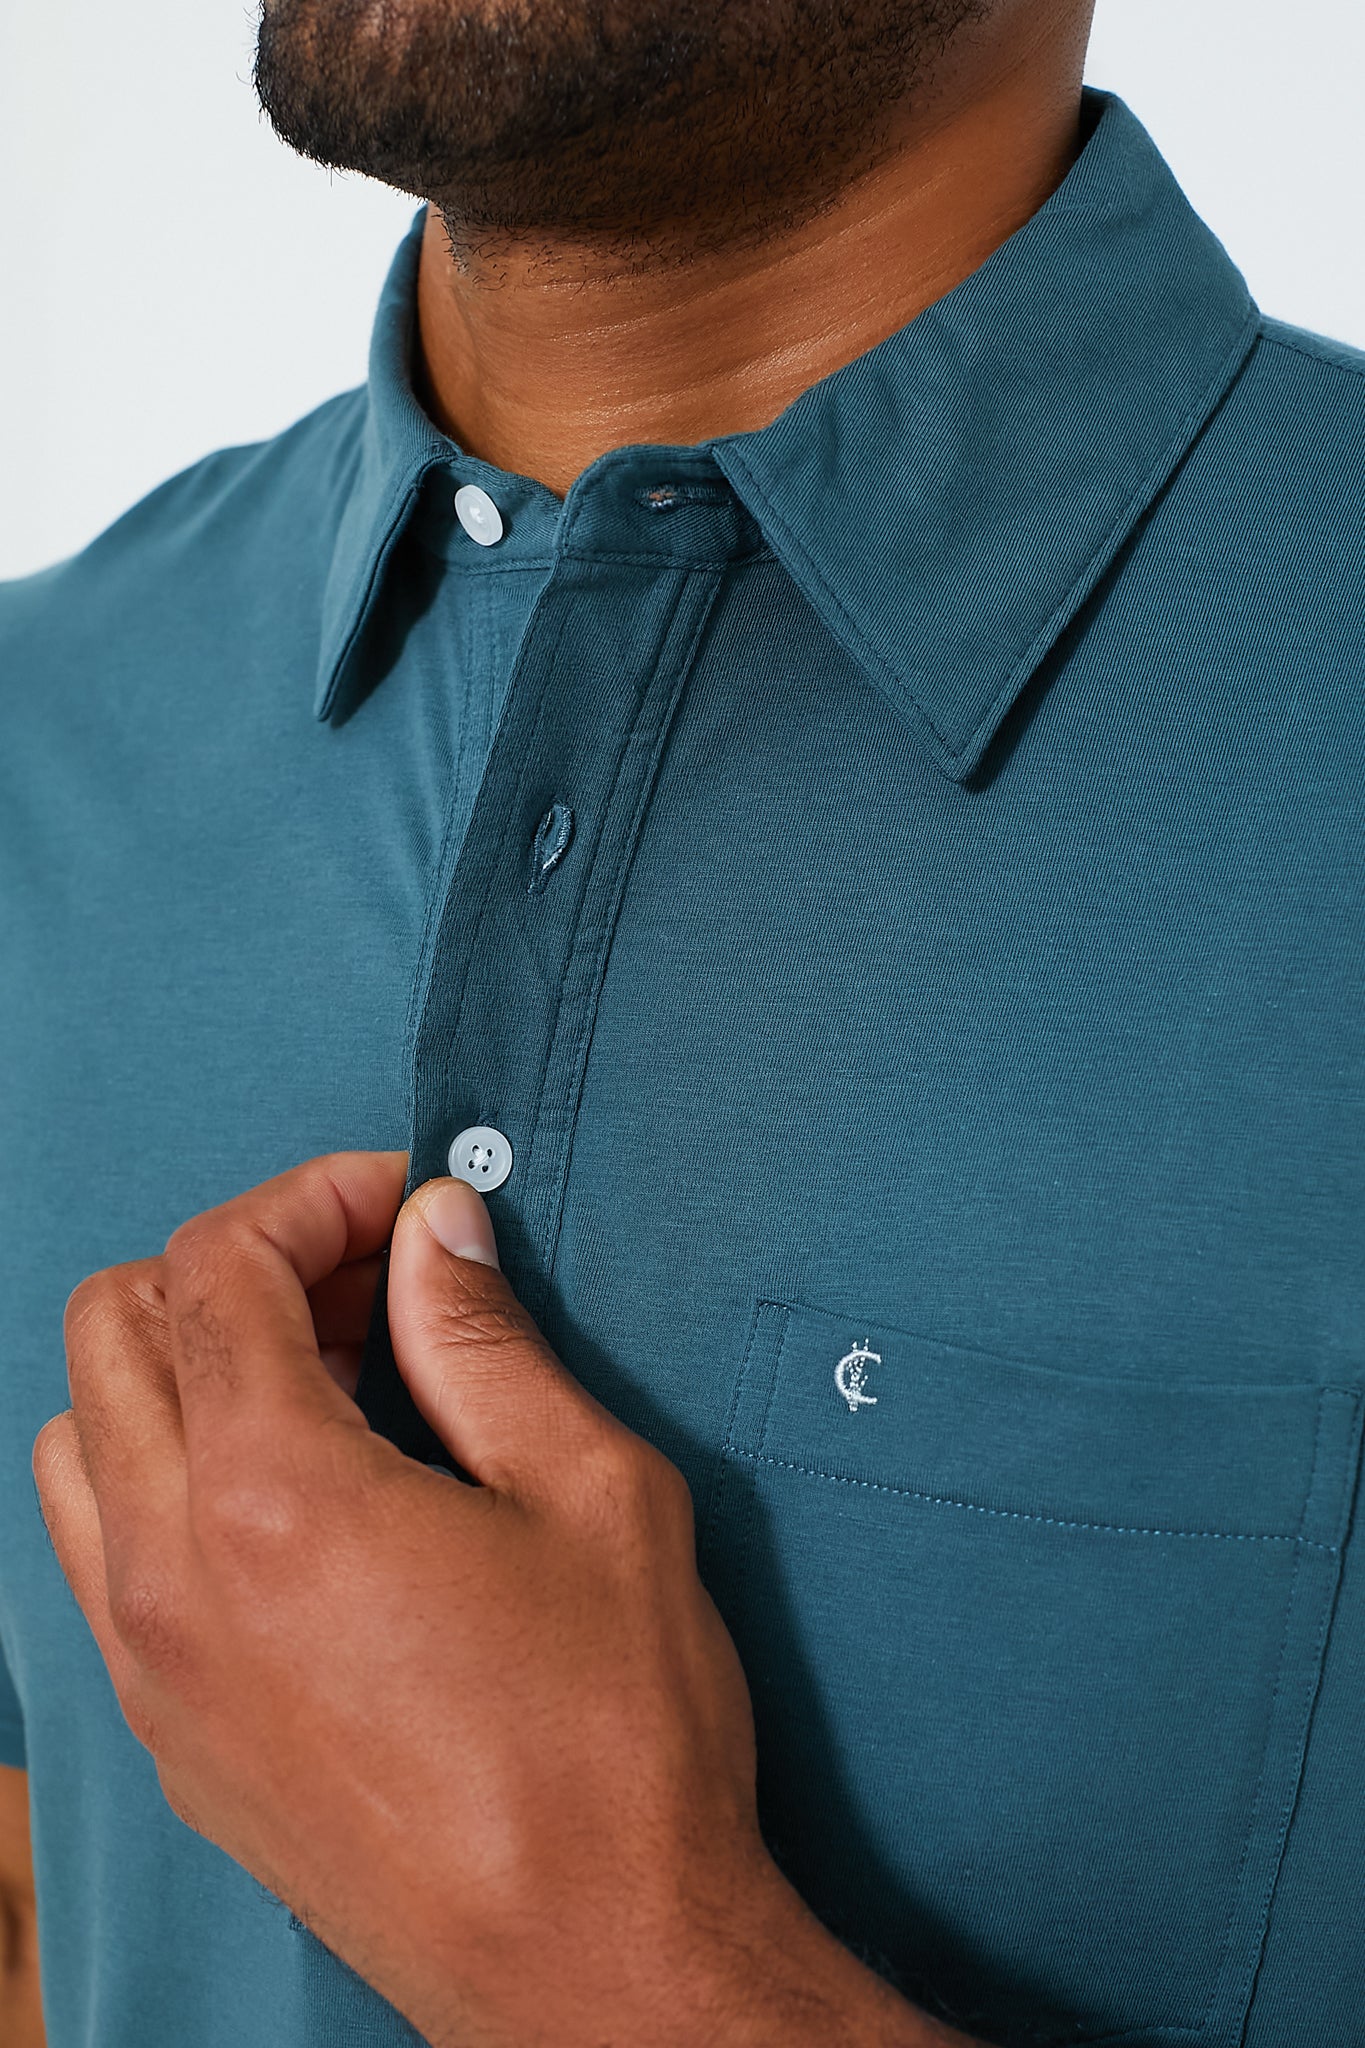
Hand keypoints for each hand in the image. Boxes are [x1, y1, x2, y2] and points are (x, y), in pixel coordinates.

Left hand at [33, 1153, 942, 2047]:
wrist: (592, 1969)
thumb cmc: (614, 1737)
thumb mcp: (593, 1497)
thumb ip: (486, 1341)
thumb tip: (433, 1231)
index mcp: (274, 1495)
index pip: (217, 1266)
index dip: (309, 1199)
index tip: (396, 1204)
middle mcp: (173, 1573)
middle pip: (113, 1328)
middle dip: (235, 1265)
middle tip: (365, 1284)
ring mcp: (153, 1664)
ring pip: (81, 1439)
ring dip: (182, 1370)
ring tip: (326, 1387)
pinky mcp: (171, 1735)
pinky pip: (103, 1555)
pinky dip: (167, 1476)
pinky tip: (296, 1502)